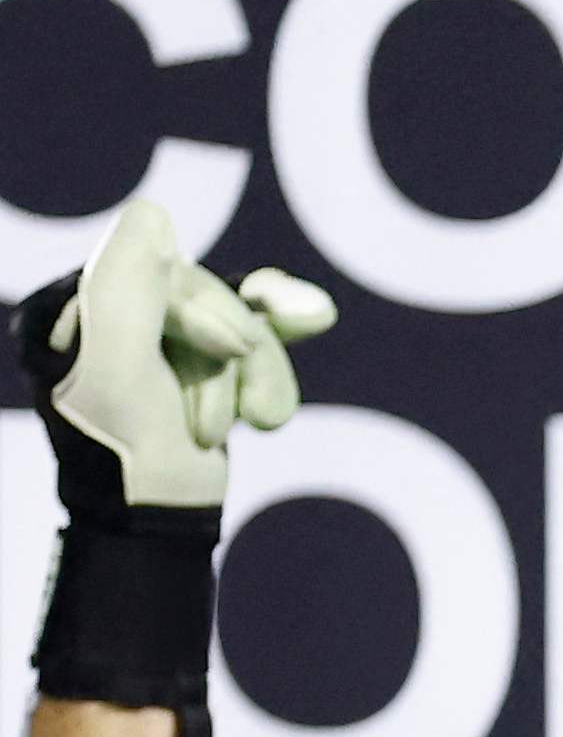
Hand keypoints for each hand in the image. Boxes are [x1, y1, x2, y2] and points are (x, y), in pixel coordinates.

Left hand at [23, 198, 329, 521]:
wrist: (154, 526)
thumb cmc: (124, 456)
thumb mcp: (119, 369)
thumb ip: (126, 287)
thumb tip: (152, 210)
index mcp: (75, 310)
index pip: (160, 276)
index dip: (208, 308)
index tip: (233, 351)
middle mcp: (111, 317)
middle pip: (206, 300)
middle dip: (234, 357)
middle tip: (249, 416)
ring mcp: (160, 345)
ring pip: (239, 326)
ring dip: (261, 375)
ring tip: (262, 424)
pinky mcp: (202, 370)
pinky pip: (254, 335)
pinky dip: (281, 338)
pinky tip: (314, 314)